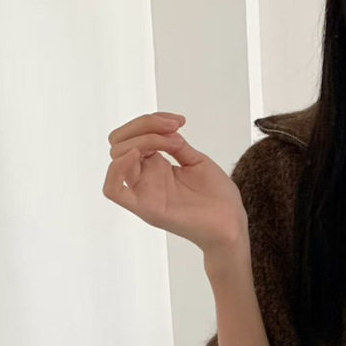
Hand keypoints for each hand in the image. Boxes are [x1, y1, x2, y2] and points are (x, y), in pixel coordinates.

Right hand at [103, 111, 247, 254]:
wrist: (232, 225)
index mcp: (155, 166)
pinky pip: (113, 191)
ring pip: (117, 157)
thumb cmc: (217, 198)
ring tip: (172, 142)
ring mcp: (143, 193)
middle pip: (120, 142)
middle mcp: (145, 178)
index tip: (179, 121)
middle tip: (175, 128)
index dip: (151, 120)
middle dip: (144, 125)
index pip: (133, 135)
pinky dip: (117, 169)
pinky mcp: (147, 209)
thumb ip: (175, 144)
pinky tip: (139, 155)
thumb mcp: (196, 161)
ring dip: (141, 139)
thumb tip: (163, 128)